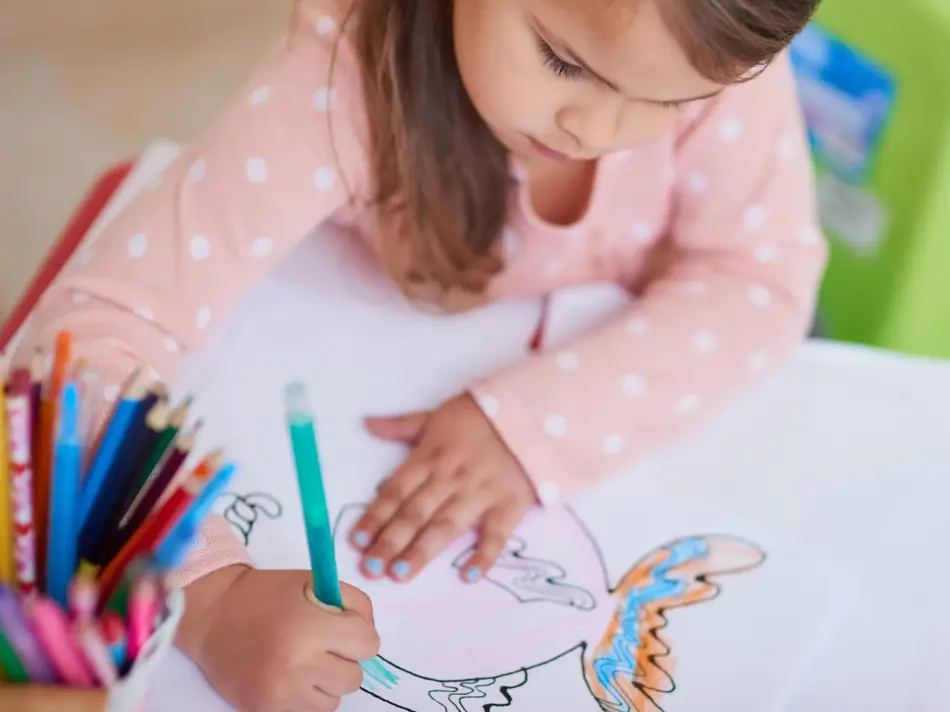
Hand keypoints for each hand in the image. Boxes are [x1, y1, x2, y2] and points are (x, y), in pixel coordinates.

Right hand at [188, 568, 379, 711]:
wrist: (215, 615)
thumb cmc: (268, 594)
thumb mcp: (314, 584)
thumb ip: (353, 604)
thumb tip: (369, 635)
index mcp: (310, 626)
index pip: (367, 644)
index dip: (360, 633)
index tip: (345, 627)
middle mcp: (297, 663)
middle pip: (354, 676)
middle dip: (345, 658)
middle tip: (324, 643)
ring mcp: (281, 692)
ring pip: (335, 700)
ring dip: (328, 681)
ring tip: (306, 660)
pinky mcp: (266, 709)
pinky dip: (308, 696)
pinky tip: (292, 675)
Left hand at [349, 394, 537, 582]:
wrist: (533, 414)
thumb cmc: (481, 416)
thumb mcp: (437, 415)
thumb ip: (402, 425)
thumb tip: (367, 424)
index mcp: (430, 456)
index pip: (396, 490)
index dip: (375, 515)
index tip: (355, 539)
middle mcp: (451, 478)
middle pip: (415, 513)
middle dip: (390, 541)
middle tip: (369, 568)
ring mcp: (481, 494)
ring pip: (446, 526)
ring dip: (422, 551)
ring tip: (399, 574)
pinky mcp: (509, 505)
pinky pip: (496, 534)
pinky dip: (484, 556)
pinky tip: (468, 576)